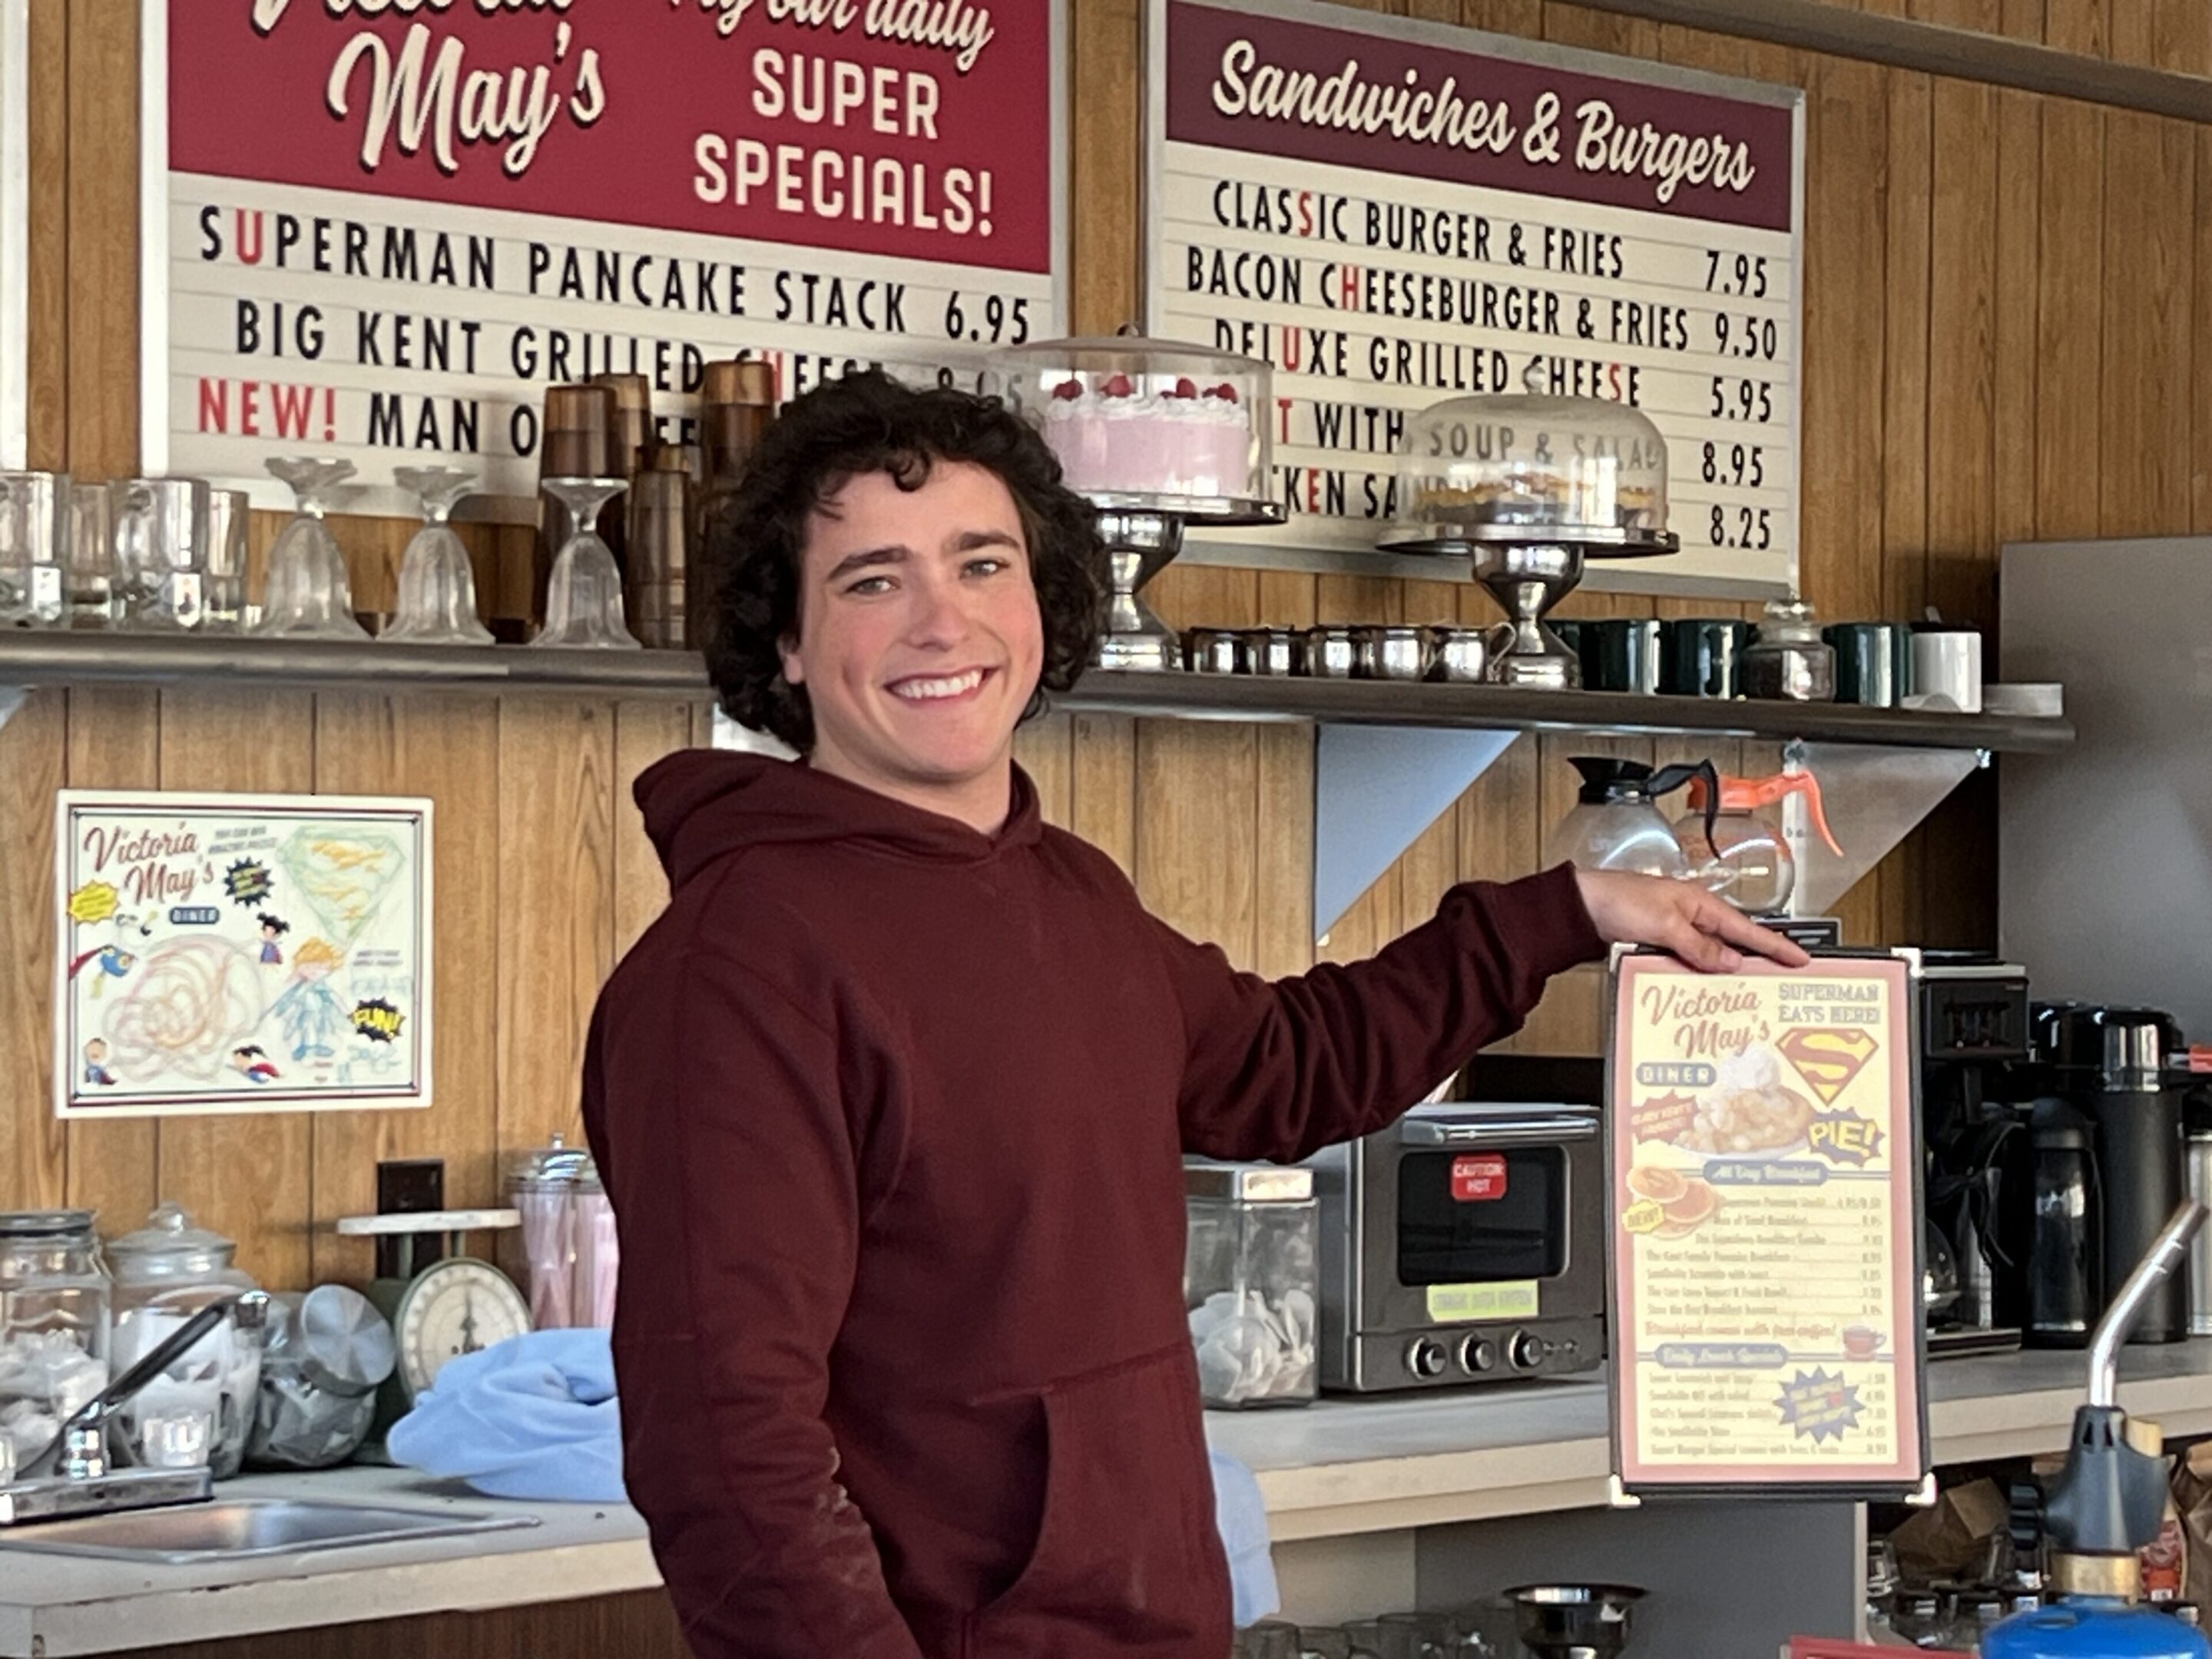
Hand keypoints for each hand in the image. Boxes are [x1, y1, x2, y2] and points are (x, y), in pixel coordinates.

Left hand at [1573, 869, 1811, 972]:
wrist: (1582, 906)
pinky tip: (1705, 986)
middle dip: (1757, 960)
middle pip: (1733, 942)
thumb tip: (1732, 962)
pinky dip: (1700, 972)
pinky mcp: (1660, 941)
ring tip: (1749, 991)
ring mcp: (1677, 928)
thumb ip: (1699, 946)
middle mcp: (1693, 915)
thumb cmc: (1619, 901)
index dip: (1776, 945)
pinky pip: (1690, 959)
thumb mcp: (1665, 924)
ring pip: (1712, 954)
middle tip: (1782, 980)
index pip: (1747, 928)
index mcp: (1701, 904)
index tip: (1800, 958)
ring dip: (1726, 971)